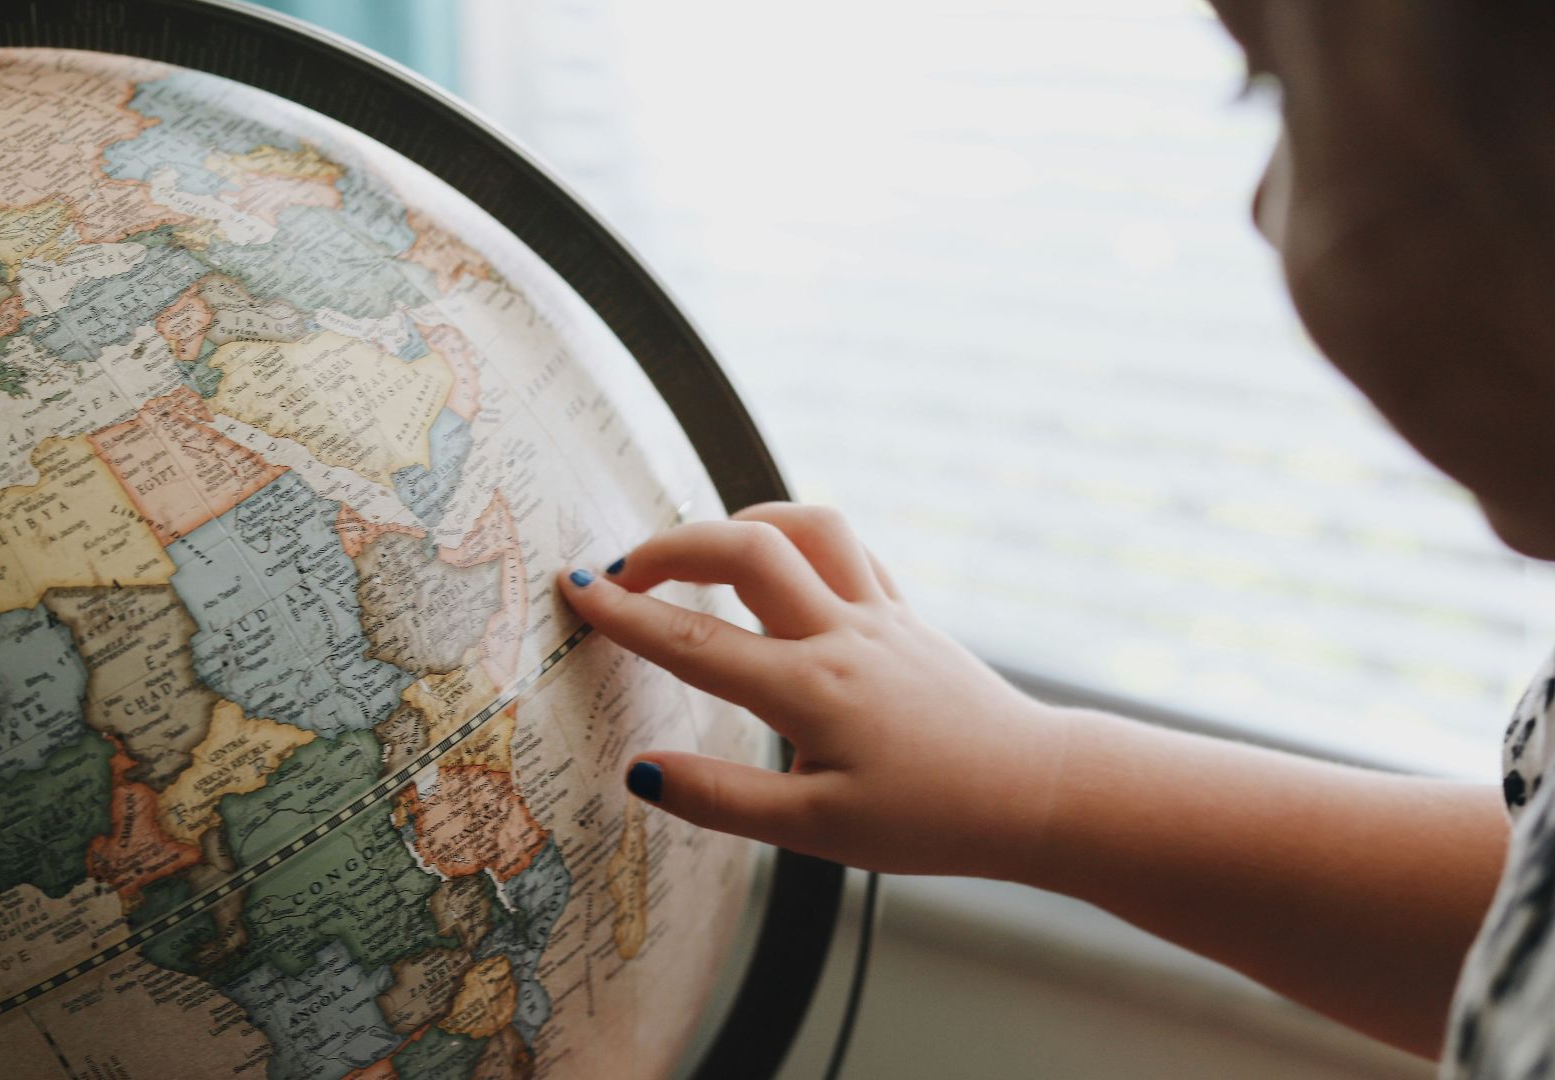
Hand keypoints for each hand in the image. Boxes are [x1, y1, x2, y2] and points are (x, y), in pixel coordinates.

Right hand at [557, 502, 1069, 877]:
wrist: (1035, 792)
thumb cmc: (932, 821)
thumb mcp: (817, 833)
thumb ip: (722, 800)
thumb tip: (641, 771)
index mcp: (810, 689)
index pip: (694, 641)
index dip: (624, 614)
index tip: (575, 589)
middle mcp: (842, 634)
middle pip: (744, 549)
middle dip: (671, 546)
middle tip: (623, 572)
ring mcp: (880, 614)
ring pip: (807, 526)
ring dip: (742, 524)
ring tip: (699, 557)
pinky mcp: (907, 614)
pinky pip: (849, 549)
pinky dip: (801, 540)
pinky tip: (779, 566)